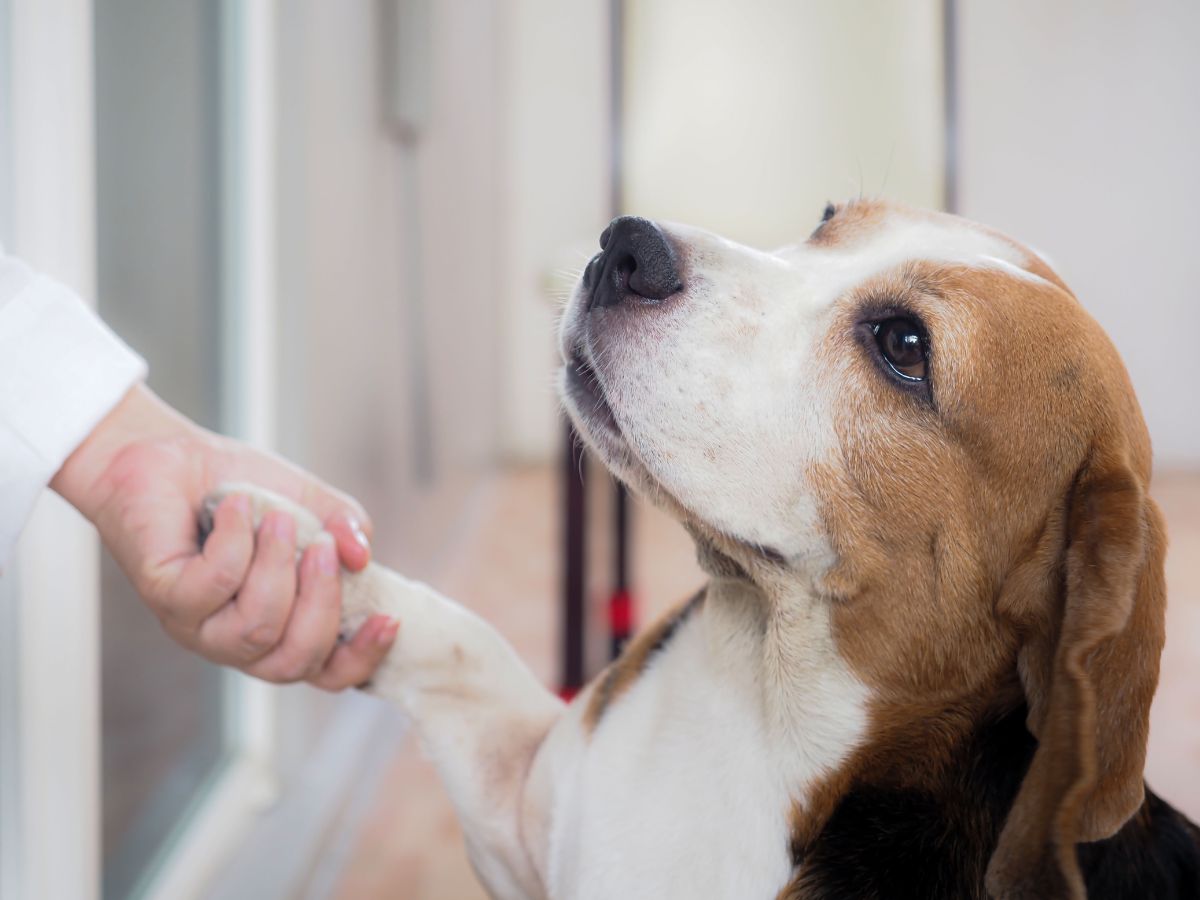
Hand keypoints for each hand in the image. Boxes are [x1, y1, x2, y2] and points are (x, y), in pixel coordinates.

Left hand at [51, 383, 398, 689]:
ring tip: (277, 518)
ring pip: (255, 628)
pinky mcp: (164, 597)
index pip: (327, 673)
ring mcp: (197, 626)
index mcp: (282, 628)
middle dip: (321, 602)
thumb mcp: (310, 503)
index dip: (362, 658)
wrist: (170, 455)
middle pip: (293, 661)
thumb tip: (362, 556)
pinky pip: (213, 585)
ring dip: (277, 567)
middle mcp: (239, 640)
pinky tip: (234, 506)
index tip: (389, 619)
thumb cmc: (242, 488)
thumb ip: (345, 527)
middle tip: (323, 546)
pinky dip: (236, 539)